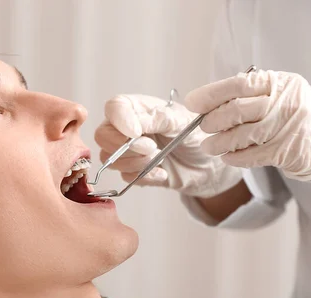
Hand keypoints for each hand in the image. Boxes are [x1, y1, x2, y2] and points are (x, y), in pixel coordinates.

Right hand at [94, 94, 241, 197]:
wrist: (208, 165)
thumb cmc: (196, 135)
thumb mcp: (182, 121)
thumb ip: (157, 118)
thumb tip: (133, 124)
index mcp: (138, 108)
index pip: (114, 107)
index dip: (120, 121)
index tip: (137, 133)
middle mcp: (126, 127)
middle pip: (102, 135)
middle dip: (125, 146)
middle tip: (152, 148)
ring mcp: (126, 150)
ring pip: (109, 159)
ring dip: (136, 162)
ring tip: (160, 158)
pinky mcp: (131, 171)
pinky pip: (125, 177)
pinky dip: (145, 176)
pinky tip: (162, 172)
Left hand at [185, 70, 310, 200]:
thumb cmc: (298, 119)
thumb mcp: (281, 96)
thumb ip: (250, 96)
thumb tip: (207, 103)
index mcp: (280, 83)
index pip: (240, 84)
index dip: (211, 94)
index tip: (192, 102)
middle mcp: (286, 101)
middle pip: (238, 109)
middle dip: (213, 120)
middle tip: (202, 127)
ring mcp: (288, 126)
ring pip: (242, 134)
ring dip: (219, 142)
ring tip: (209, 146)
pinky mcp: (288, 151)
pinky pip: (252, 155)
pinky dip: (235, 157)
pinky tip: (227, 157)